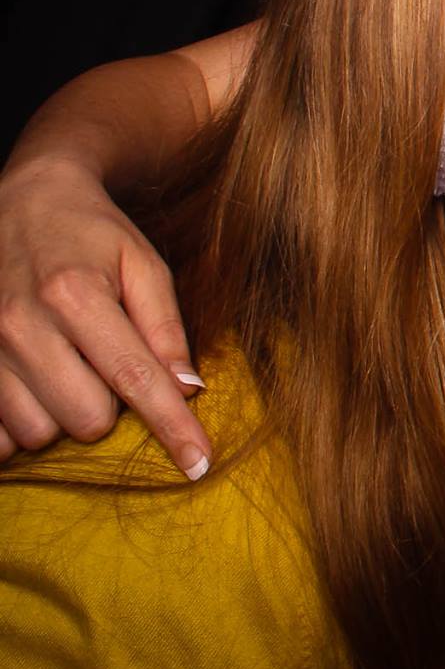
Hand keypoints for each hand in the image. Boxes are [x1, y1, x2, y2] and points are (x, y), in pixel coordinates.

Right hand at [0, 154, 210, 476]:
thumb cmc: (93, 236)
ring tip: (72, 369)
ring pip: (39, 431)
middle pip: (85, 418)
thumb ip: (166, 327)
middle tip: (109, 367)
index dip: (171, 426)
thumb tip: (188, 390)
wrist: (21, 203)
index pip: (135, 378)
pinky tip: (40, 389)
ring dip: (66, 413)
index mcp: (76, 295)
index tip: (199, 464)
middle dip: (110, 408)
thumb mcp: (143, 264)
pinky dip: (23, 424)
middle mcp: (23, 325)